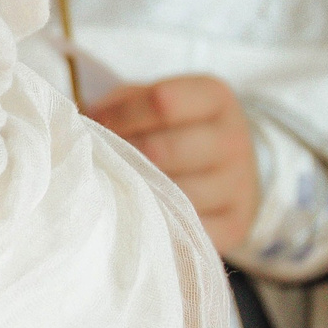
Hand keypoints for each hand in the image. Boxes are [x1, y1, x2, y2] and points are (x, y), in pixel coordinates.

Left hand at [88, 75, 259, 256]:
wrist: (228, 171)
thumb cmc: (176, 130)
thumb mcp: (157, 101)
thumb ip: (125, 104)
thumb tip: (88, 121)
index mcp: (216, 99)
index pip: (162, 102)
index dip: (122, 114)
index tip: (98, 124)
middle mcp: (234, 140)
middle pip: (162, 150)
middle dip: (122, 156)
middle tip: (100, 161)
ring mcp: (238, 184)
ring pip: (173, 193)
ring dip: (136, 192)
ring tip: (116, 187)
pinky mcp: (235, 224)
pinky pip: (187, 228)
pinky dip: (158, 224)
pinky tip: (140, 215)